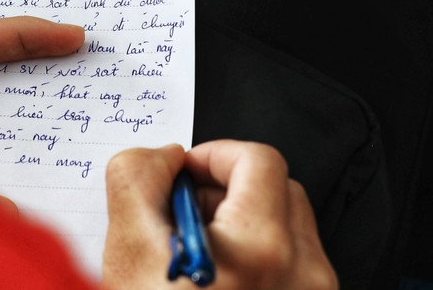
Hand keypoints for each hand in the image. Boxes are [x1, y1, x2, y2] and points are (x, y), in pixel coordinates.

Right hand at [102, 140, 337, 289]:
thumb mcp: (128, 249)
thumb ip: (138, 178)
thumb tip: (163, 157)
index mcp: (263, 247)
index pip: (259, 159)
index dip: (213, 156)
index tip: (182, 174)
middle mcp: (304, 273)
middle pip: (279, 189)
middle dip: (227, 190)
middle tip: (183, 215)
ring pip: (286, 228)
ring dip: (242, 224)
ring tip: (198, 253)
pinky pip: (292, 266)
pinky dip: (257, 258)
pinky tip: (217, 281)